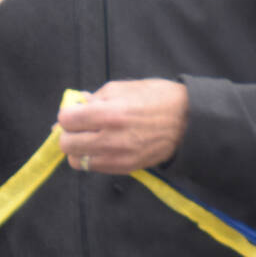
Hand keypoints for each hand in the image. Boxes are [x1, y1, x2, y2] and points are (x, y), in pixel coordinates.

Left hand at [57, 79, 188, 173]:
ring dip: (77, 148)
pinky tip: (101, 146)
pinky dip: (91, 157)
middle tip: (80, 126)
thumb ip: (93, 99)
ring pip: (76, 160)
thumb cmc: (156, 97)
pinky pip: (93, 167)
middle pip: (66, 143)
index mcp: (109, 113)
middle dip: (69, 133)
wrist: (189, 121)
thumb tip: (72, 107)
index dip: (68, 114)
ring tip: (90, 137)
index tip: (75, 112)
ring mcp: (118, 157)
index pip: (66, 121)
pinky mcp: (126, 168)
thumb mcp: (121, 88)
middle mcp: (111, 139)